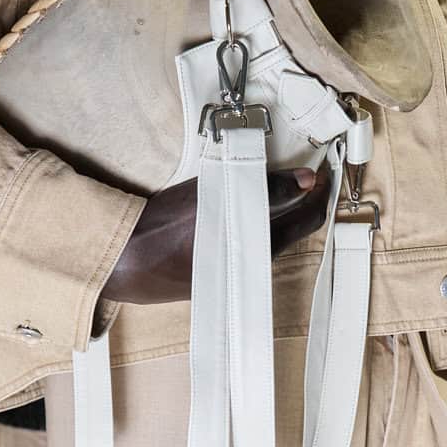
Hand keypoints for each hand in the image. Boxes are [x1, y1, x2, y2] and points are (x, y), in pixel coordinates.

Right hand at [105, 165, 330, 305]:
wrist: (124, 261)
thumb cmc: (166, 229)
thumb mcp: (218, 197)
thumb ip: (266, 189)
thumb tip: (306, 180)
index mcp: (260, 250)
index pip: (307, 221)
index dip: (320, 194)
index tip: (322, 171)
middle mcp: (252, 267)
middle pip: (290, 230)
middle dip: (300, 202)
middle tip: (301, 175)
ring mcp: (233, 274)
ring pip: (267, 237)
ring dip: (275, 213)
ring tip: (273, 186)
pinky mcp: (215, 274)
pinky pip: (246, 245)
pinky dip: (253, 225)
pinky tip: (238, 209)